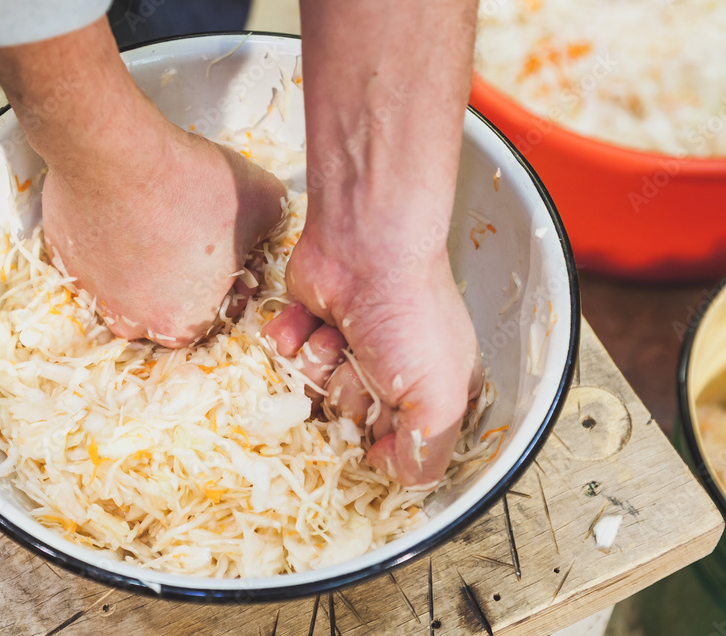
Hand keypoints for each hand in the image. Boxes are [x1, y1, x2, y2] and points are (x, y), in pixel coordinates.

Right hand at [41, 121, 285, 346]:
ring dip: (146, 262)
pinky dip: (112, 240)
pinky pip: (96, 260)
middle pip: (171, 305)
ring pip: (129, 286)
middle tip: (195, 231)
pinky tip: (127, 209)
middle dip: (186, 275)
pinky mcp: (64, 261)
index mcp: (186, 324)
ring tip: (160, 217)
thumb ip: (273, 224)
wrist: (114, 151)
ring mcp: (93, 293)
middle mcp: (135, 322)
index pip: (219, 311)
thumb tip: (269, 224)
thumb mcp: (264, 202)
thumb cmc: (190, 184)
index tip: (228, 248)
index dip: (230, 277)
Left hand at [264, 232, 482, 488]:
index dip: (384, 443)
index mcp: (433, 390)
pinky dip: (293, 339)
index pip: (399, 448)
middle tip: (367, 365)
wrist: (363, 245)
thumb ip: (426, 455)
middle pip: (350, 423)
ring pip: (313, 393)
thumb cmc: (410, 314)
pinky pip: (284, 358)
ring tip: (341, 335)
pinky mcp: (310, 326)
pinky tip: (314, 320)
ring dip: (321, 366)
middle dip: (351, 397)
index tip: (381, 426)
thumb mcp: (440, 400)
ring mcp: (348, 348)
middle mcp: (392, 371)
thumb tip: (400, 481)